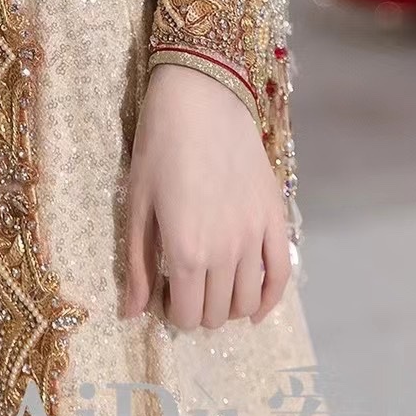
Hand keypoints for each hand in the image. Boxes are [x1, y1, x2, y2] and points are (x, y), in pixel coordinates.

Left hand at [122, 63, 290, 329]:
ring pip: (246, 300)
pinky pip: (281, 276)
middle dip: (197, 309)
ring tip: (211, 288)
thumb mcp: (137, 205)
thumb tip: (133, 314)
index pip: (186, 315)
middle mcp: (226, 254)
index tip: (164, 294)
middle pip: (216, 312)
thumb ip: (138, 264)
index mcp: (186, 252)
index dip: (172, 312)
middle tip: (184, 286)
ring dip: (227, 306)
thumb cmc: (159, 148)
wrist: (202, 100)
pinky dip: (269, 300)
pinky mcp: (276, 219)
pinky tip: (254, 309)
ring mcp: (255, 237)